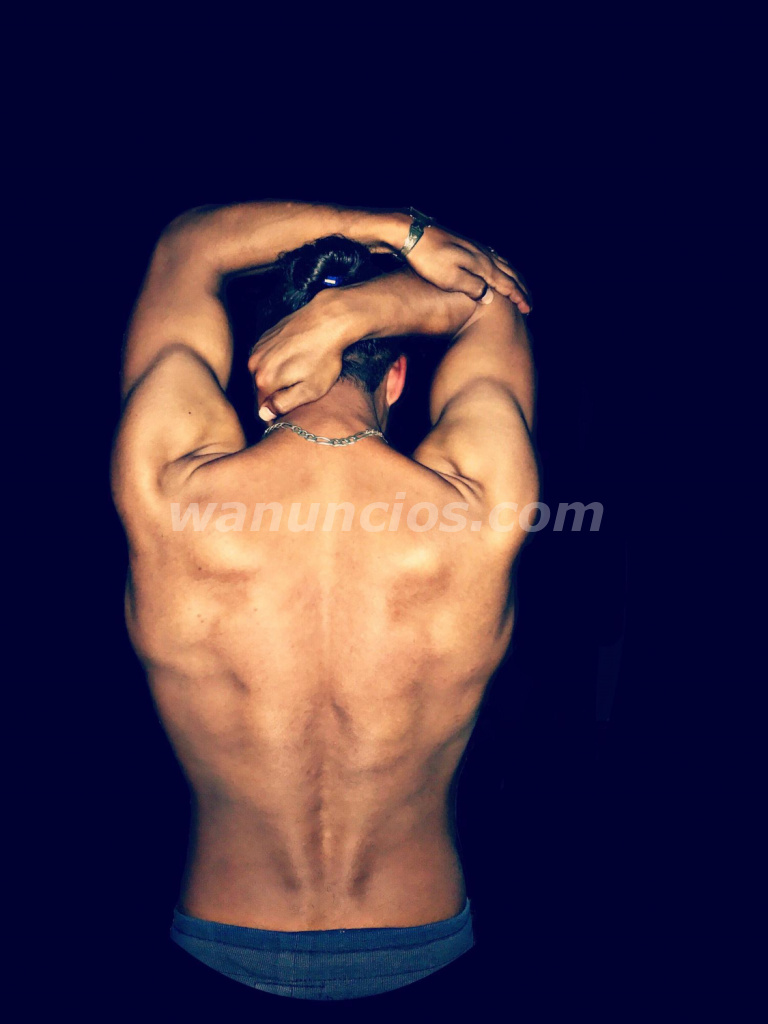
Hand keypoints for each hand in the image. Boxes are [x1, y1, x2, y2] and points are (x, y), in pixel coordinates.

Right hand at [248, 292, 346, 420]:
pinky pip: (266, 358)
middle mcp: (255, 363)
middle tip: (297, 397)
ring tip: (297, 378)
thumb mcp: (310, 389)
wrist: (328, 320)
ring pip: (263, 373)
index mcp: (264, 379)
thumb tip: (264, 414)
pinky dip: (276, 364)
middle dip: (275, 397)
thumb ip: (284, 404)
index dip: (276, 415)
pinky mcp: (266, 337)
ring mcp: (259, 348)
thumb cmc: (324, 356)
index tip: (290, 417)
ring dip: (275, 379)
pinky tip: (294, 362)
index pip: (262, 408)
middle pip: (261, 390)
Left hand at [404, 223, 531, 312]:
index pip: (507, 284)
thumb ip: (472, 288)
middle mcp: (483, 255)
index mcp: (482, 265)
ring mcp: (475, 249)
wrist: (413, 234)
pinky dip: (503, 266)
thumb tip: (491, 298)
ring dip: (514, 278)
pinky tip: (499, 267)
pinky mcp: (467, 245)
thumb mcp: (449, 279)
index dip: (519, 298)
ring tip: (520, 288)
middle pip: (510, 273)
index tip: (528, 310)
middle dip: (522, 289)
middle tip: (529, 304)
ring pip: (503, 264)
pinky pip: (493, 257)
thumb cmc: (428, 259)